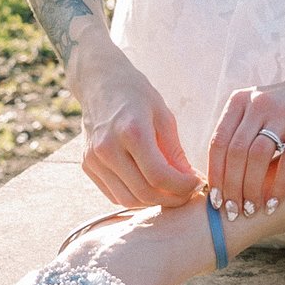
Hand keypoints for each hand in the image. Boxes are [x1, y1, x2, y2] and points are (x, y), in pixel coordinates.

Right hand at [79, 69, 202, 211]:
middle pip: (144, 192)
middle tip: (188, 192)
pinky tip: (150, 186)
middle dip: (172, 199)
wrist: (100, 83)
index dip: (183, 187)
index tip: (197, 184)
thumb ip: (175, 152)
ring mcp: (94, 159)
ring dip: (154, 202)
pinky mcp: (87, 166)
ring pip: (128, 200)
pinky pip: (115, 195)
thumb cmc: (136, 94)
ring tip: (171, 191)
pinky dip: (135, 197)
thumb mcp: (164, 116)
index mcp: (132, 131)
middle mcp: (108, 148)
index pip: (159, 176)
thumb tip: (190, 181)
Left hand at [208, 61, 284, 225]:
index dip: (215, 175)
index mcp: (239, 101)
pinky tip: (274, 203)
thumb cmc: (282, 107)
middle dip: (231, 187)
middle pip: (235, 152)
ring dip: (251, 188)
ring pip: (257, 157)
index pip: (218, 142)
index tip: (215, 200)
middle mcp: (258, 104)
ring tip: (251, 209)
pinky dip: (279, 186)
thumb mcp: (254, 109)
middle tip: (232, 211)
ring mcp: (282, 114)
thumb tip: (218, 179)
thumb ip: (237, 133)